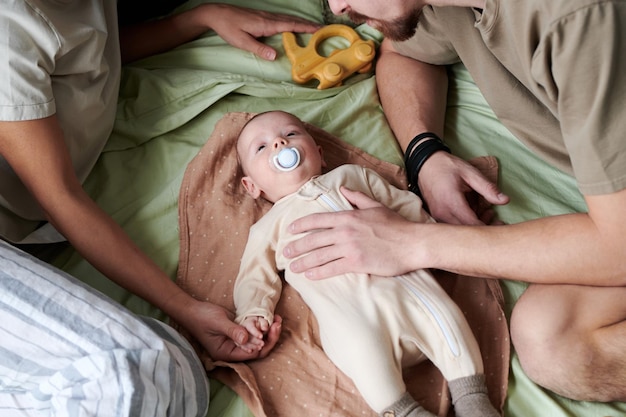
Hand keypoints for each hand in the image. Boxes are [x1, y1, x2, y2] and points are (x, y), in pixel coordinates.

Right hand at [177, 298, 281, 361]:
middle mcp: (233, 350)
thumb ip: (233, 331)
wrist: (193, 310)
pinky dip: (262, 326)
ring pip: (258, 340)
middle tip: (278, 324)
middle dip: (270, 338)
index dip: (262, 344)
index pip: (250, 354)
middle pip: (257, 349)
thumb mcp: (218, 323)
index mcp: (227, 353)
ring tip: (278, 319)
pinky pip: (254, 332)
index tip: (269, 331)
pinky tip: (271, 317)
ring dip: (269, 331)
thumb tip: (247, 339)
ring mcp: (237, 341)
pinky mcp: (239, 332)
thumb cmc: (202, 317)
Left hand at [200, 4, 319, 59]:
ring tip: (313, 28)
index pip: (291, 25)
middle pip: (293, 20)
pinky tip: (294, 25)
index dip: (306, 28)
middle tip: (323, 29)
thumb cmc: (228, 28)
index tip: (319, 30)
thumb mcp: (242, 42)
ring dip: (302, 23)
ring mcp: (266, 15)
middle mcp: (269, 18)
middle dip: (309, 25)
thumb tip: (275, 56)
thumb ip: (259, 49)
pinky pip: (282, 18)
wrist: (216, 14)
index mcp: (266, 24)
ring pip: (288, 18)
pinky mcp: (262, 16)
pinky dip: (292, 21)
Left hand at [284, 187, 419, 279]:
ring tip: (292, 267)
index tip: (290, 229)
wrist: (412, 243)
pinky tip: (309, 276)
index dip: (301, 225)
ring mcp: (349, 248)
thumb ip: (357, 198)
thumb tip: (343, 189)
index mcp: (348, 216)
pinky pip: (331, 269)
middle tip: (285, 252)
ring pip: (319, 256)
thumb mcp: (375, 206)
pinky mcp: (356, 264)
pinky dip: (318, 273)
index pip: (318, 220)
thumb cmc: (396, 225)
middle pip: (313, 239)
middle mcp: (344, 232)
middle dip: (296, 246)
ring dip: (303, 262)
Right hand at [418, 152, 508, 224]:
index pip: (472, 224)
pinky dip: (465, 222)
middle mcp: (442, 212)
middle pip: (466, 231)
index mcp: (451, 201)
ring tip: (488, 211)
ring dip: (475, 224)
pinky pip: (453, 225)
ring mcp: (437, 215)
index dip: (488, 228)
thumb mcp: (470, 173)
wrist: (425, 164)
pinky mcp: (436, 216)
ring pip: (459, 230)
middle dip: (483, 227)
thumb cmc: (447, 166)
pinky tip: (474, 211)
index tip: (501, 225)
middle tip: (497, 218)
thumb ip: (488, 188)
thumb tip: (505, 200)